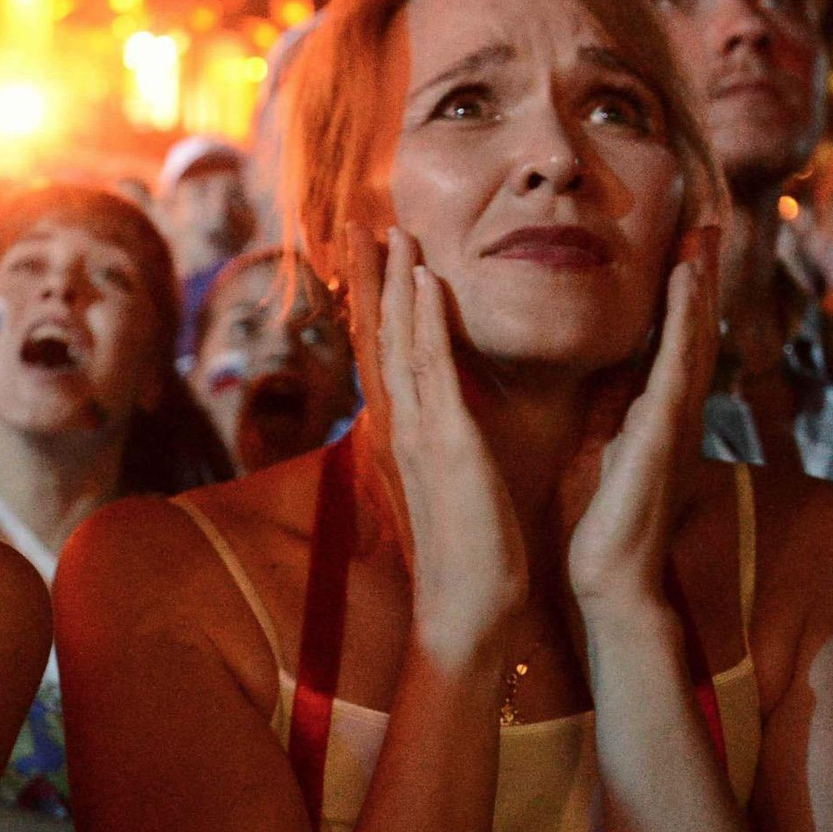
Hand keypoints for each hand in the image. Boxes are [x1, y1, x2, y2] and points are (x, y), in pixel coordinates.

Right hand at [346, 222, 527, 664]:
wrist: (471, 608)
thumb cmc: (473, 554)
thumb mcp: (459, 487)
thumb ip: (452, 449)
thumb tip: (459, 427)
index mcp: (407, 434)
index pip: (385, 354)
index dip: (375, 304)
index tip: (371, 258)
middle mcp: (401, 425)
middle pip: (377, 335)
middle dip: (368, 278)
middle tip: (359, 224)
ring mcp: (418, 431)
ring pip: (397, 339)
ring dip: (393, 282)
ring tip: (391, 231)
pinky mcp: (445, 442)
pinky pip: (430, 367)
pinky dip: (424, 320)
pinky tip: (424, 281)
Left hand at [560, 228, 719, 621]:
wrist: (613, 572)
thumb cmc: (605, 515)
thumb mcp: (609, 445)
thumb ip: (616, 408)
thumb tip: (611, 376)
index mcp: (657, 411)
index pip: (672, 339)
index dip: (681, 293)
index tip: (683, 244)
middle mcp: (675, 409)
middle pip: (693, 328)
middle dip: (700, 277)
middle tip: (706, 222)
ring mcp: (676, 418)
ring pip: (694, 337)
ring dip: (699, 286)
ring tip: (702, 236)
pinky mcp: (665, 431)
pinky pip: (678, 365)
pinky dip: (685, 321)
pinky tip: (687, 285)